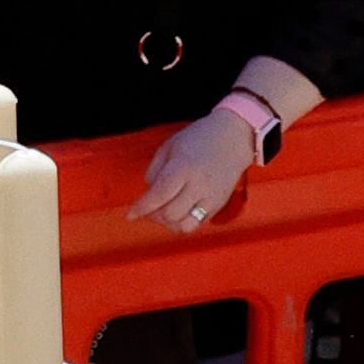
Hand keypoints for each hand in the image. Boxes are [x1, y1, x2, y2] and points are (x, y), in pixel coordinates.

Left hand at [137, 99, 260, 227]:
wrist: (234, 138)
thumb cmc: (198, 139)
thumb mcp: (170, 146)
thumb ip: (154, 171)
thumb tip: (148, 196)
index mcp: (183, 167)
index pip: (158, 195)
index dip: (141, 208)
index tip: (130, 214)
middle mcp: (199, 185)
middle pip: (169, 214)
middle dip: (153, 215)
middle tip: (148, 207)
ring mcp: (211, 197)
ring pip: (183, 225)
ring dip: (168, 223)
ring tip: (163, 211)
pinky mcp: (218, 205)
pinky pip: (197, 225)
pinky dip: (182, 223)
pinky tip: (178, 212)